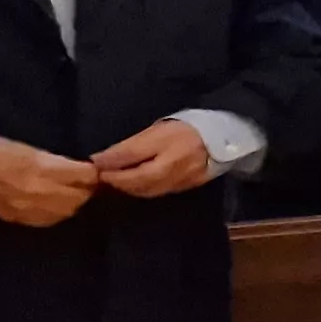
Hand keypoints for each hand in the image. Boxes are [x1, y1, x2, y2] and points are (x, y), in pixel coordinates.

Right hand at [0, 136, 99, 226]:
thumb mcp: (24, 146)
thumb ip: (52, 159)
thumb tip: (72, 167)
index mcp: (42, 167)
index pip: (83, 175)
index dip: (91, 172)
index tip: (92, 169)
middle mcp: (40, 191)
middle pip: (80, 196)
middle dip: (87, 189)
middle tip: (86, 182)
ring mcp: (30, 208)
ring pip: (67, 210)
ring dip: (74, 202)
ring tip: (73, 193)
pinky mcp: (20, 219)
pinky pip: (49, 220)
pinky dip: (58, 212)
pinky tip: (57, 205)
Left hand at [89, 119, 221, 199]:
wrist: (223, 137)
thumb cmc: (184, 129)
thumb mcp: (154, 132)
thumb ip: (128, 148)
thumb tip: (100, 161)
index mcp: (167, 150)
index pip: (132, 165)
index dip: (112, 169)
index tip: (97, 167)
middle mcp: (175, 170)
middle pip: (139, 183)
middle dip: (118, 182)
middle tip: (104, 177)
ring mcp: (183, 181)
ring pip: (149, 191)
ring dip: (129, 188)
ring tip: (117, 181)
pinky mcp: (188, 187)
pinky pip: (160, 192)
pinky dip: (144, 190)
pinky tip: (137, 184)